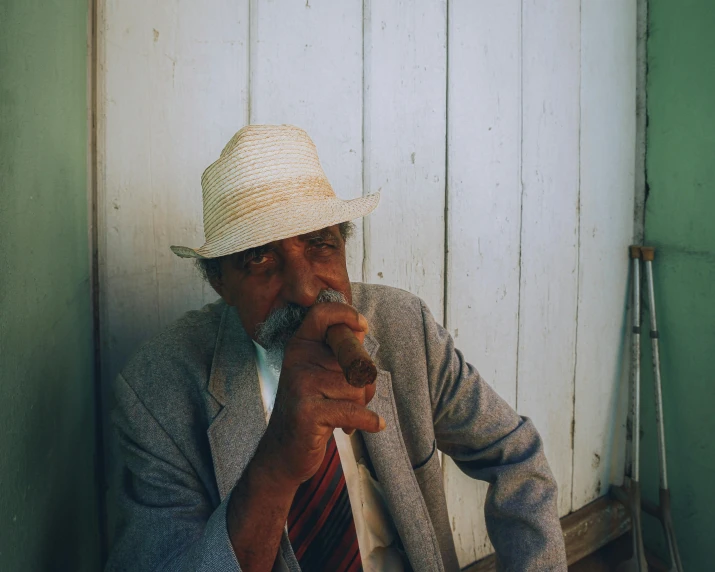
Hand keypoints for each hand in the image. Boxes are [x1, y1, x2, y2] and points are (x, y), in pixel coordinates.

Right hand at [254, 302, 384, 486]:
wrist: (283, 452)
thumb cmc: (310, 410)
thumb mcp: (320, 375)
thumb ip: (339, 353)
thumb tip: (361, 328)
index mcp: (300, 346)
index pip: (321, 314)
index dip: (345, 314)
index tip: (362, 325)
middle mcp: (298, 361)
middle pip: (354, 359)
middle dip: (364, 383)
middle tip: (355, 399)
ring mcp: (301, 385)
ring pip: (356, 387)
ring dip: (361, 405)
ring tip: (345, 416)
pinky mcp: (308, 412)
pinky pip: (354, 410)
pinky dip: (369, 421)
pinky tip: (373, 425)